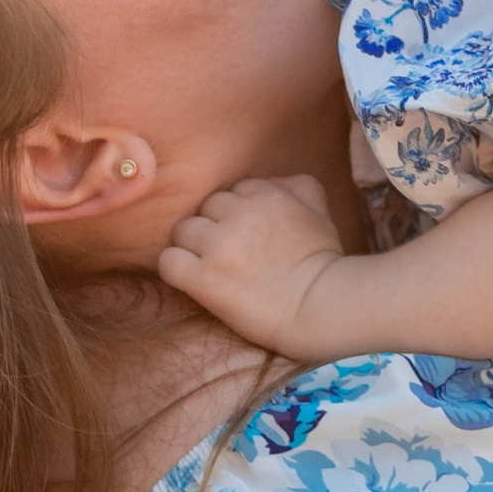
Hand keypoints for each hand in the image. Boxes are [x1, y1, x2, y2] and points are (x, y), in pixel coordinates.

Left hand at [156, 174, 353, 355]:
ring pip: (183, 231)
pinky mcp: (205, 278)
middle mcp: (240, 214)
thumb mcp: (320, 212)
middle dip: (214, 228)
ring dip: (192, 248)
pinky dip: (176, 270)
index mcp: (267, 195)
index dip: (237, 214)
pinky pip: (169, 261)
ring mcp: (220, 246)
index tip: (248, 237)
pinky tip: (193, 281)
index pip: (233, 191)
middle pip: (205, 208)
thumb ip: (296, 187)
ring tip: (212, 269)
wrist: (321, 309)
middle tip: (230, 255)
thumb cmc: (323, 264)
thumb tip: (272, 182)